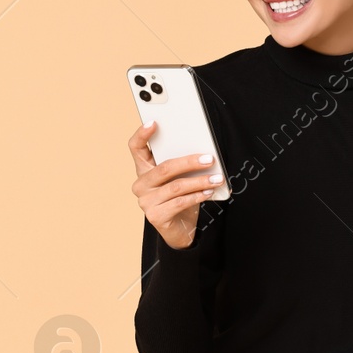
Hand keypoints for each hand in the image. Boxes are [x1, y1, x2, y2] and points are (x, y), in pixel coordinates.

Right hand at [128, 119, 224, 249]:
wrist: (180, 230)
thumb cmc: (180, 199)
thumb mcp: (181, 179)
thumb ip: (183, 166)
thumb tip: (204, 153)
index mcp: (144, 170)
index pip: (136, 148)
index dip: (142, 134)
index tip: (154, 122)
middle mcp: (141, 184)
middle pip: (164, 167)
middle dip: (189, 162)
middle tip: (209, 159)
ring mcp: (146, 201)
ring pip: (176, 186)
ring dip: (200, 181)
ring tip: (216, 178)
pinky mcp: (155, 216)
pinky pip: (180, 202)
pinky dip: (197, 196)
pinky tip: (209, 192)